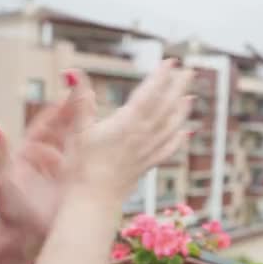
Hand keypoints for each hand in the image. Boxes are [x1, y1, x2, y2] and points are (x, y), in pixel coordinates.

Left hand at [0, 73, 96, 263]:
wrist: (23, 239)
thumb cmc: (10, 209)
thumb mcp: (5, 180)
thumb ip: (0, 154)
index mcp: (33, 149)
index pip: (49, 122)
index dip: (61, 107)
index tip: (72, 90)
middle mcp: (52, 155)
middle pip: (69, 128)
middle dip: (82, 112)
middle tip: (97, 96)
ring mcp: (67, 168)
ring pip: (83, 144)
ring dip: (95, 130)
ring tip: (112, 117)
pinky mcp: (78, 182)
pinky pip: (91, 164)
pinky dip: (102, 154)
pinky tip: (119, 147)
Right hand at [60, 59, 193, 203]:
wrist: (92, 201)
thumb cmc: (81, 167)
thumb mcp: (77, 130)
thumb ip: (79, 100)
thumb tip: (72, 71)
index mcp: (126, 124)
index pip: (149, 94)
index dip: (161, 76)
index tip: (171, 61)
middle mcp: (142, 136)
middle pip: (166, 107)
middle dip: (178, 87)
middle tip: (189, 71)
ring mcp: (146, 152)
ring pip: (171, 127)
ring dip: (182, 110)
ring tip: (190, 97)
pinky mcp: (146, 166)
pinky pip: (168, 149)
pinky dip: (178, 139)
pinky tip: (185, 132)